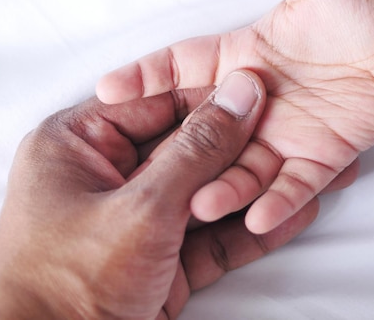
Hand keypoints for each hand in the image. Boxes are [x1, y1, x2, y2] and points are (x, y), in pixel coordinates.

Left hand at [0, 70, 319, 319]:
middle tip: (292, 129)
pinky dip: (248, 230)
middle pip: (187, 151)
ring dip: (252, 189)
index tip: (261, 88)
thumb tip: (239, 95)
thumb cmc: (69, 285)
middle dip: (242, 147)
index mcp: (80, 144)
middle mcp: (108, 176)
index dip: (213, 98)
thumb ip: (197, 151)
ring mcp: (138, 220)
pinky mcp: (161, 259)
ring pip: (204, 194)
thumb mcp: (142, 207)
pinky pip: (210, 235)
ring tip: (305, 171)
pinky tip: (291, 216)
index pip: (159, 104)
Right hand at [96, 0, 373, 233]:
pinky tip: (258, 219)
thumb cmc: (357, 8)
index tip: (107, 88)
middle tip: (141, 172)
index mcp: (240, 60)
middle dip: (175, 151)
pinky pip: (294, 185)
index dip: (145, 77)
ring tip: (200, 204)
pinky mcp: (319, 158)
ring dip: (223, 187)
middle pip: (203, 132)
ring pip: (243, 168)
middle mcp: (252, 105)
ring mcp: (283, 135)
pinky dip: (278, 202)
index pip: (181, 68)